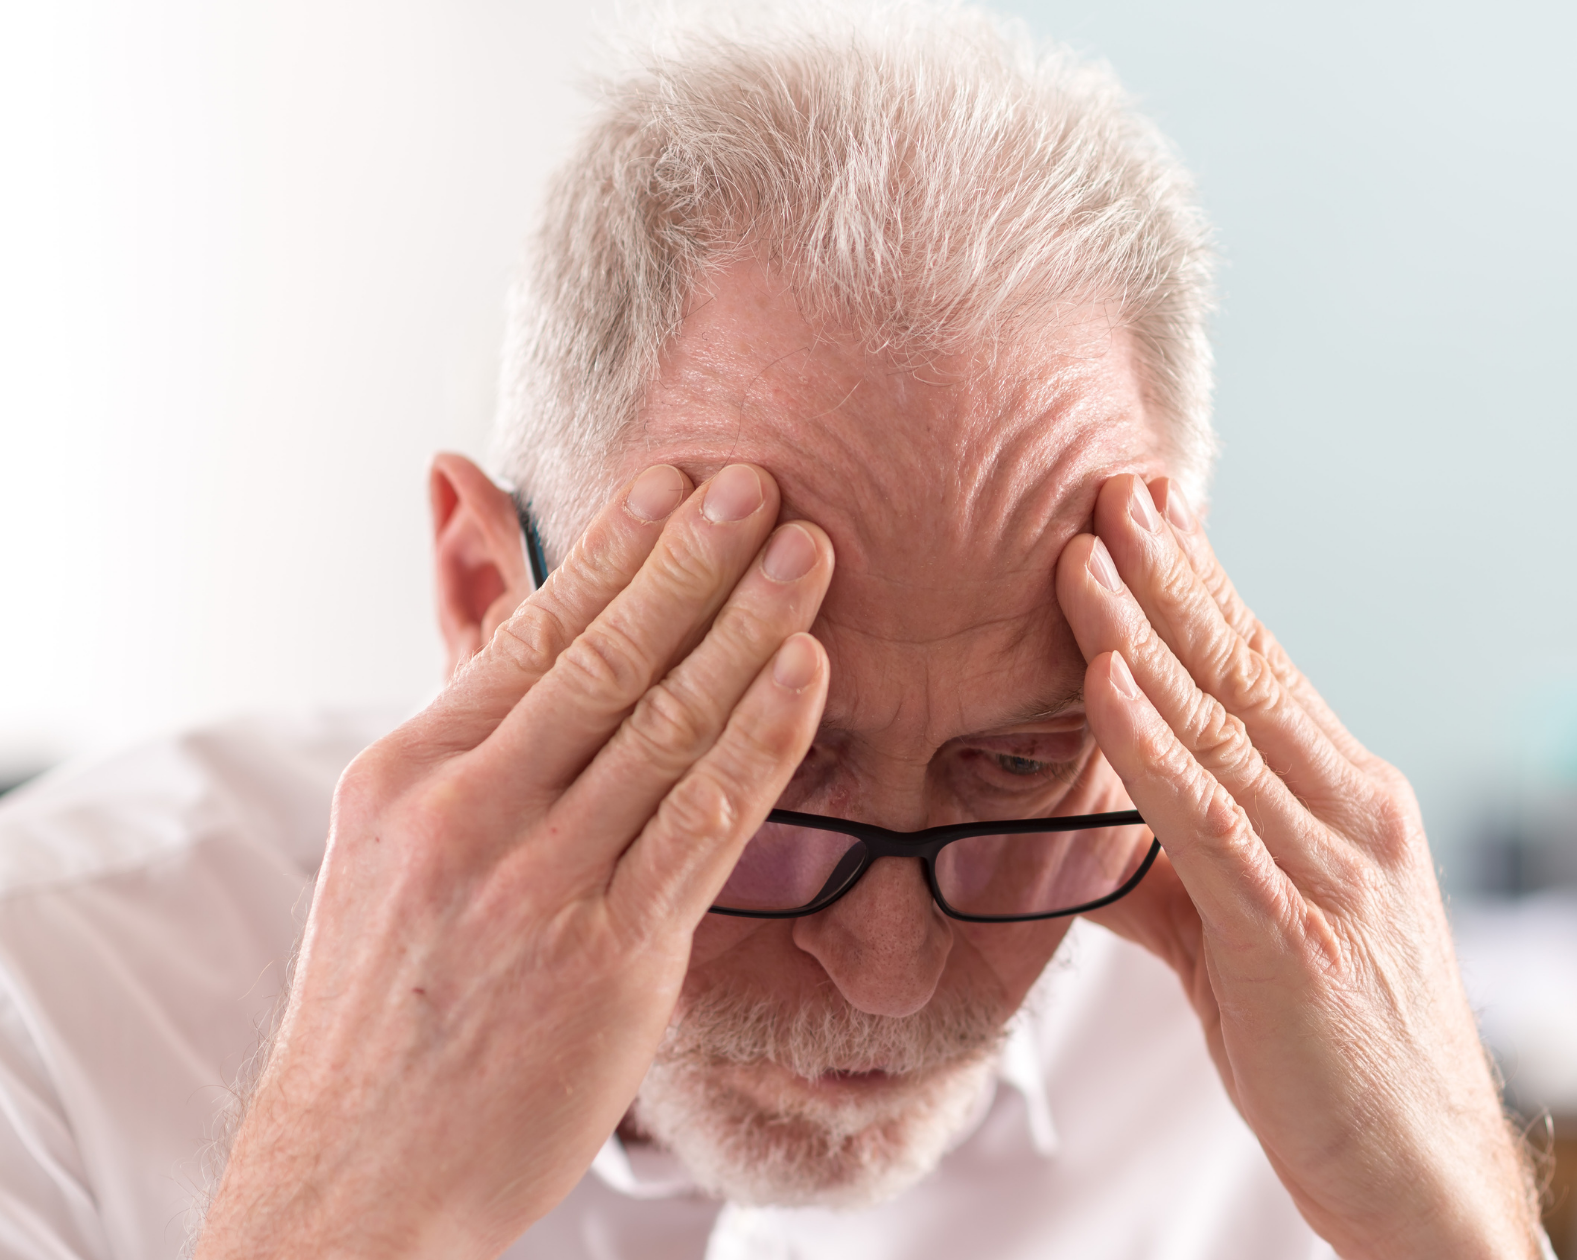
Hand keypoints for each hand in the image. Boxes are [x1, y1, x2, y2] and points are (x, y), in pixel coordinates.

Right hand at [197, 463, 833, 1258]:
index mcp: (409, 772)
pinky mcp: (607, 958)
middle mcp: (466, 814)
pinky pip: (701, 825)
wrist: (359, 1173)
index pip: (533, 632)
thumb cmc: (390, 997)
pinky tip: (807, 675)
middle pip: (605, 657)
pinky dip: (759, 740)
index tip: (681, 478)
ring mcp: (537, 885)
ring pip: (663, 725)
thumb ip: (459, 683)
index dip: (618, 548)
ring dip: (747, 627)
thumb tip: (457, 508)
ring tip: (810, 553)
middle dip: (695, 559)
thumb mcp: (391, 830)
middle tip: (765, 480)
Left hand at [1059, 476, 1539, 1259]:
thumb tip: (1079, 844)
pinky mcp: (1295, 939)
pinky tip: (1108, 686)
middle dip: (1171, 574)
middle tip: (1108, 485)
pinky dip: (1155, 748)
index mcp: (1352, 806)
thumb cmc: (1340, 1060)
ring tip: (1083, 552)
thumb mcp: (1248, 948)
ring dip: (1145, 633)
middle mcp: (1353, 817)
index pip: (1265, 672)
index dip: (1201, 588)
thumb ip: (1171, 883)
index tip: (1145, 512)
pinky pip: (1211, 825)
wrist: (1423, 1176)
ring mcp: (1332, 872)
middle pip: (1248, 671)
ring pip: (1224, 728)